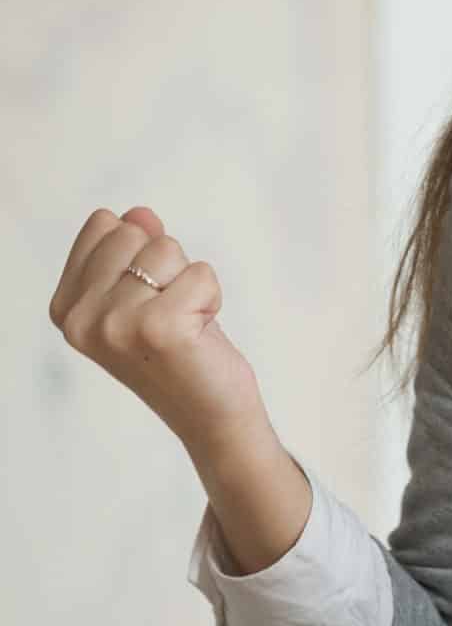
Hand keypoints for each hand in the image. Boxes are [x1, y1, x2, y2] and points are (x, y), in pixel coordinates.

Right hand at [48, 206, 270, 461]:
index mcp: (66, 306)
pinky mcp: (157, 329)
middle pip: (134, 231)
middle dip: (166, 264)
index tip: (146, 295)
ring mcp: (114, 324)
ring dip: (190, 281)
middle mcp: (80, 318)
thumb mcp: (145, 294)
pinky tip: (200, 331)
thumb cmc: (180, 349)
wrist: (208, 412)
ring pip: (168, 248)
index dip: (140, 250)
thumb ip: (134, 250)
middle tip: (170, 310)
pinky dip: (212, 295)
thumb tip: (138, 213)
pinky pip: (201, 272)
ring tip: (185, 322)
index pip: (103, 224)